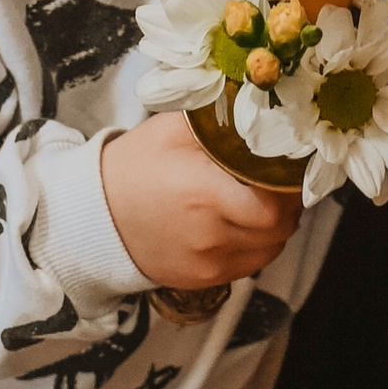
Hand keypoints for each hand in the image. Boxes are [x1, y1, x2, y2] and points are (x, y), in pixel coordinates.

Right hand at [101, 113, 300, 287]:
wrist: (97, 216)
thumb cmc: (135, 166)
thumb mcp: (174, 129)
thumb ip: (220, 120)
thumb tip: (260, 108)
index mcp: (205, 193)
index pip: (274, 205)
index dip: (290, 187)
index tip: (289, 167)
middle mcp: (210, 235)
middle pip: (277, 231)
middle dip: (289, 206)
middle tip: (284, 181)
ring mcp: (207, 264)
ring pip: (268, 252)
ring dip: (276, 228)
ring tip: (267, 201)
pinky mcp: (203, 281)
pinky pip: (248, 266)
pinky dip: (257, 245)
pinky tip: (245, 223)